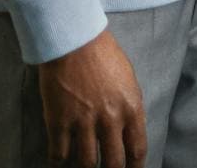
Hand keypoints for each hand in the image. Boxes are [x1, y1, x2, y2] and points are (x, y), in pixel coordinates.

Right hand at [38, 29, 145, 167]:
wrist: (75, 41)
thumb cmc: (104, 55)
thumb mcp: (128, 80)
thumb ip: (129, 107)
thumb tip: (128, 130)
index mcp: (131, 108)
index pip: (137, 149)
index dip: (135, 167)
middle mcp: (110, 119)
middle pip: (113, 162)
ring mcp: (84, 122)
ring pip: (87, 163)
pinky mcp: (59, 121)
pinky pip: (59, 154)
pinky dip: (59, 162)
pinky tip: (60, 162)